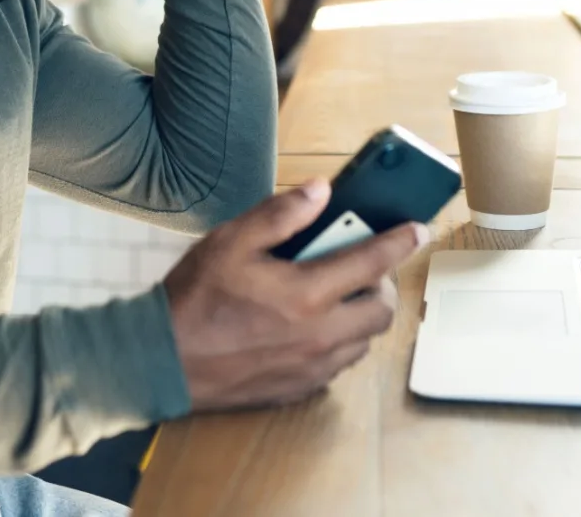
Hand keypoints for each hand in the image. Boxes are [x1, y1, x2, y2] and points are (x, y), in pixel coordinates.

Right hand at [162, 180, 427, 411]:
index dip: (399, 242)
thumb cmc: (195, 298)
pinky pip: (338, 365)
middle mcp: (320, 335)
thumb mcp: (232, 241)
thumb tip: (322, 191)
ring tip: (335, 297)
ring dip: (360, 316)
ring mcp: (313, 368)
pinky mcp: (300, 389)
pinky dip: (338, 343)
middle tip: (361, 268)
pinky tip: (311, 328)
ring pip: (363, 341)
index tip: (416, 229)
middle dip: (381, 285)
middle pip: (381, 311)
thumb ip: (281, 214)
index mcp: (307, 294)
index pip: (372, 262)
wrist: (164, 360)